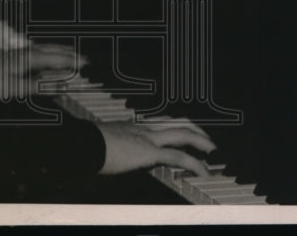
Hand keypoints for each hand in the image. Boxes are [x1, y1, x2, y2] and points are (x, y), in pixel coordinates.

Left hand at [0, 42, 86, 98]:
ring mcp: (22, 53)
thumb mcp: (17, 89)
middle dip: (72, 54)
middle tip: (87, 59)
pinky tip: (50, 59)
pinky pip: (39, 54)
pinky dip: (50, 56)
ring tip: (74, 56)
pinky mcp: (16, 57)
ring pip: (47, 50)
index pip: (59, 58)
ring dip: (62, 53)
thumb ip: (41, 87)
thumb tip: (64, 86)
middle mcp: (28, 52)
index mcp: (31, 58)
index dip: (75, 62)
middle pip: (55, 50)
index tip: (90, 65)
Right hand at [97, 117, 216, 175]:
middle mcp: (143, 130)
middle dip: (195, 131)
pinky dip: (195, 164)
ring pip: (183, 135)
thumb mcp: (103, 144)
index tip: (184, 137)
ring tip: (213, 152)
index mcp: (133, 128)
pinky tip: (203, 171)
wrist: (83, 144)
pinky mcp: (149, 152)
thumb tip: (111, 157)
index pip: (161, 127)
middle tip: (208, 141)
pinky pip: (178, 157)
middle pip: (176, 124)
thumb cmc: (87, 145)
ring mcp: (148, 139)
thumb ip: (113, 148)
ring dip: (202, 142)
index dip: (176, 131)